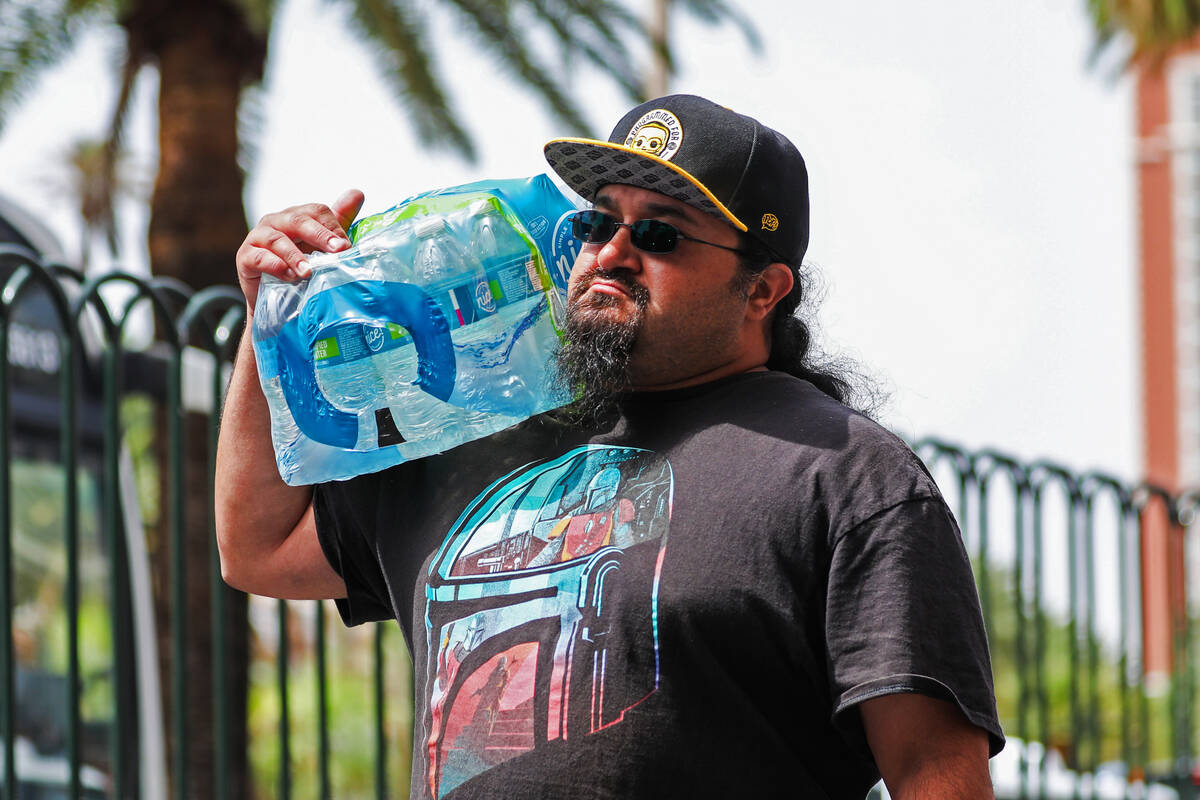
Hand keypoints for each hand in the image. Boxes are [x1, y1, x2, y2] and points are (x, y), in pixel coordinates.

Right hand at [236, 188, 365, 307]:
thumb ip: (339, 222)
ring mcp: (259, 237)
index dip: (333, 227)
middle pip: (298, 220)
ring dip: (295, 256)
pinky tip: (289, 276)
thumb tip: (358, 193)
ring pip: (277, 239)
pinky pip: (259, 257)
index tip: (346, 247)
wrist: (277, 299)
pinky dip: (275, 266)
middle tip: (337, 251)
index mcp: (298, 216)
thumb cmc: (301, 267)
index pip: (317, 211)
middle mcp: (277, 221)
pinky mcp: (245, 256)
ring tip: (309, 271)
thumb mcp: (322, 246)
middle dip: (320, 235)